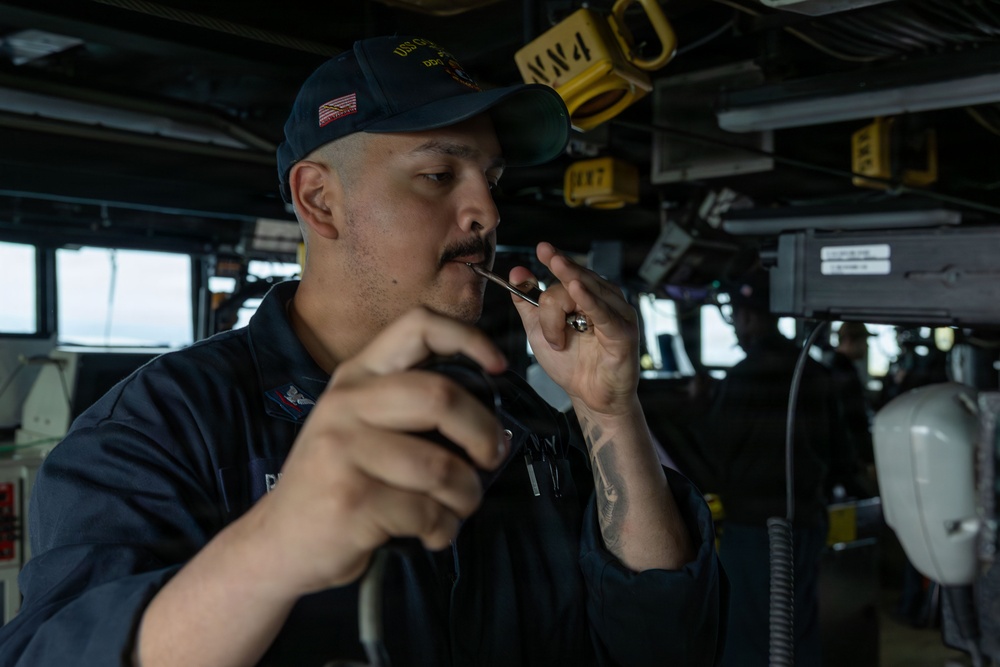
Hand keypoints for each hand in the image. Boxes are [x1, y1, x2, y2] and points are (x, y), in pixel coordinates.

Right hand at [255, 307, 507, 594]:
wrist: (277, 542)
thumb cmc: (337, 482)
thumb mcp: (359, 425)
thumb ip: (407, 406)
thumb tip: (488, 414)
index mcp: (356, 377)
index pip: (417, 327)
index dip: (469, 339)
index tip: (499, 367)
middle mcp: (346, 404)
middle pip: (442, 397)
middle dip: (484, 434)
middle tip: (491, 458)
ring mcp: (343, 451)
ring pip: (442, 466)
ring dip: (466, 496)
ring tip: (457, 507)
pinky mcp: (352, 500)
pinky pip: (426, 512)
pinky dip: (442, 529)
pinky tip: (430, 533)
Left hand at [508, 242, 639, 416]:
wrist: (589, 397)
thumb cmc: (571, 364)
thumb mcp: (539, 330)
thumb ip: (528, 302)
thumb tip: (517, 273)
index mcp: (587, 296)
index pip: (571, 272)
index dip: (557, 260)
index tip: (542, 249)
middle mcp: (605, 299)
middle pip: (574, 282)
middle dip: (553, 290)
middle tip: (543, 271)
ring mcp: (617, 314)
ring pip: (583, 294)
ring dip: (560, 314)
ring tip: (556, 331)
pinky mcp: (623, 333)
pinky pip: (604, 313)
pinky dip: (590, 300)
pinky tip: (577, 289)